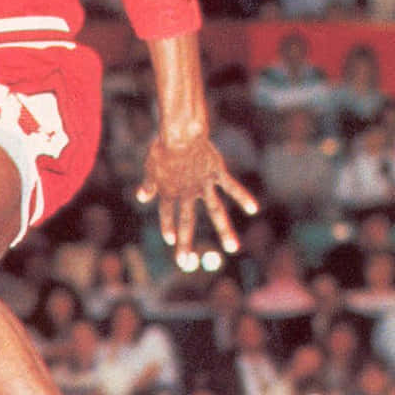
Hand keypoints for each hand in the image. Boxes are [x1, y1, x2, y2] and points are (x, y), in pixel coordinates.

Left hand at [137, 133, 257, 257]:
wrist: (179, 131)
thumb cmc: (163, 146)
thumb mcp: (150, 166)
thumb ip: (148, 184)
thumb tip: (141, 198)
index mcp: (168, 192)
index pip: (167, 214)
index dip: (168, 227)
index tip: (170, 240)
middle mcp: (186, 193)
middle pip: (186, 221)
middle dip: (185, 243)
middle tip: (185, 263)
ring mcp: (203, 185)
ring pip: (215, 211)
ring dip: (224, 231)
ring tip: (233, 248)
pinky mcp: (216, 173)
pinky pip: (232, 187)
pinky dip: (243, 197)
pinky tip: (253, 209)